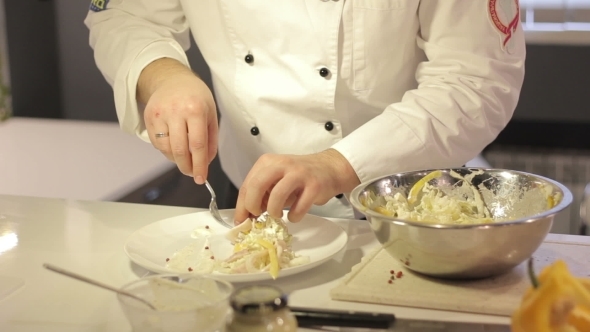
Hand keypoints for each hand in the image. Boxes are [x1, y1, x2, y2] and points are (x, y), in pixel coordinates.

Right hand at [138, 58, 217, 183]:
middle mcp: (176, 111)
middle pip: (179, 150)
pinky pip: (157, 144)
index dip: (199, 165)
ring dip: (176, 160)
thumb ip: (211, 139)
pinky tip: (174, 146)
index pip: (197, 145)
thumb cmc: (195, 97)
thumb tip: (206, 162)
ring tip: (185, 157)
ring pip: (166, 149)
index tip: (201, 178)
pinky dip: (167, 151)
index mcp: (195, 109)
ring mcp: (160, 114)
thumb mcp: (211, 113)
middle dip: (187, 167)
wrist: (172, 79)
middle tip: (192, 173)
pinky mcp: (148, 118)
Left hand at [234, 149, 359, 222]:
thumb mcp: (276, 180)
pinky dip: (294, 216)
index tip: (241, 221)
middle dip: (253, 206)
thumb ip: (261, 193)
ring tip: (278, 214)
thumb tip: (245, 216)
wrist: (328, 169)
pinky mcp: (314, 186)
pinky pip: (299, 207)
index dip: (242, 206)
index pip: (248, 184)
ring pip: (277, 196)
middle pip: (257, 186)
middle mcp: (281, 164)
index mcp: (268, 162)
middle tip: (258, 215)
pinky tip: (294, 215)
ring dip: (274, 211)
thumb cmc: (298, 177)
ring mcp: (299, 174)